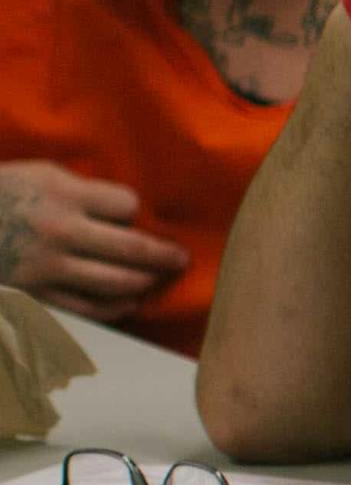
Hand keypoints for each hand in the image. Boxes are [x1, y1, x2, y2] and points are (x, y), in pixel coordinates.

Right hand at [0, 163, 183, 316]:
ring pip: (118, 283)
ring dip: (145, 282)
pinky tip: (128, 301)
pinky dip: (116, 307)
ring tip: (156, 279)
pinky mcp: (35, 295)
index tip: (127, 214)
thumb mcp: (37, 175)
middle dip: (165, 255)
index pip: (126, 205)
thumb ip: (81, 191)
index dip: (130, 210)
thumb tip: (128, 211)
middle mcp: (58, 231)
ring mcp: (46, 267)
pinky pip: (89, 309)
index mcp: (60, 194)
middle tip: (181, 258)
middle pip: (134, 248)